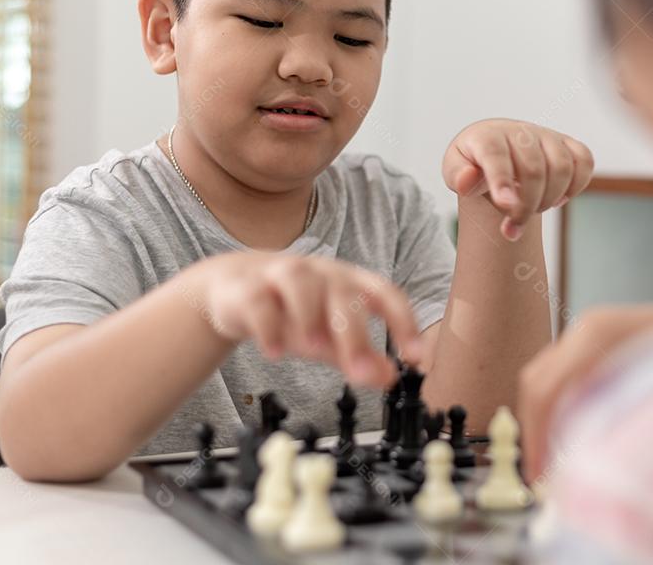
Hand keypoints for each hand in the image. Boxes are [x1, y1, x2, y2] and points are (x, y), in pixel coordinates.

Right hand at [198, 251, 420, 387]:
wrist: (235, 288)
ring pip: (300, 283)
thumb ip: (360, 356)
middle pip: (343, 293)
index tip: (417, 357)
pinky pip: (258, 301)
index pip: (385, 294)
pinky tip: (274, 352)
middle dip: (354, 332)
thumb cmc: (293, 310)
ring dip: (310, 316)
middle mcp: (320, 274)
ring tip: (314, 349)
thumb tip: (391, 377)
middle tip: (361, 371)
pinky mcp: (248, 287)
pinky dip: (267, 326)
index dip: (404, 322)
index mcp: (349, 283)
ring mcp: (282, 275)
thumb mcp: (330, 334)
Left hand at [443, 119, 593, 239]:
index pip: (496, 155)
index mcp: (487, 136)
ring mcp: (547, 136)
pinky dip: (576, 185)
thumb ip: (457, 176)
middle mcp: (520, 132)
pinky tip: (557, 200)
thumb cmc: (473, 163)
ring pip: (562, 167)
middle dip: (526, 206)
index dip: (502, 180)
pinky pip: (584, 161)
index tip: (505, 205)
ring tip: (533, 210)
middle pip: (534, 170)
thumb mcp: (454, 170)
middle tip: (512, 228)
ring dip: (549, 199)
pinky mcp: (567, 143)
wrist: (494, 149)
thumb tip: (467, 181)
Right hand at [518, 299, 652, 482]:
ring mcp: (593, 330)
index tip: (539, 477)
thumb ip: (616, 421)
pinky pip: (567, 376)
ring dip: (546, 420)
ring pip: (547, 378)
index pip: (545, 390)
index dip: (536, 438)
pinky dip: (562, 409)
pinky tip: (579, 438)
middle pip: (537, 382)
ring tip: (559, 464)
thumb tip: (582, 462)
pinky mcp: (603, 341)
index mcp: (598, 334)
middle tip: (542, 477)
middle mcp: (588, 327)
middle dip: (534, 431)